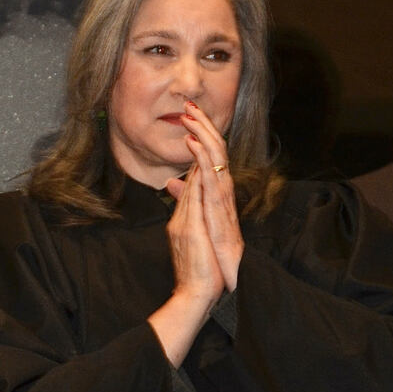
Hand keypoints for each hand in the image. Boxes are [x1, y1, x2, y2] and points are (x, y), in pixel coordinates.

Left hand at [167, 100, 242, 291]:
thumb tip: (174, 181)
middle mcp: (219, 196)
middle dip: (204, 128)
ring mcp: (218, 204)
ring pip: (215, 161)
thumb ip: (185, 198)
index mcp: (212, 197)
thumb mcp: (187, 220)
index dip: (201, 137)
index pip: (207, 159)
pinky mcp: (214, 213)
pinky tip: (193, 142)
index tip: (189, 116)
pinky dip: (201, 159)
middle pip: (215, 154)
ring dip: (203, 136)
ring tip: (191, 115)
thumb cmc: (201, 256)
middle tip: (191, 105)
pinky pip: (209, 180)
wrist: (204, 286)